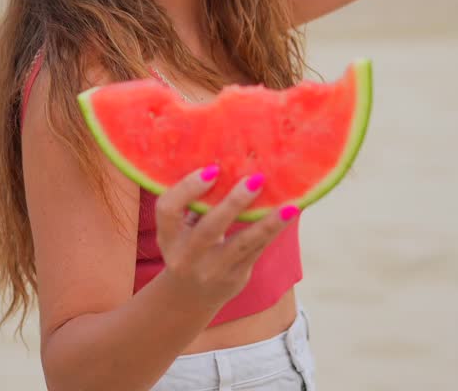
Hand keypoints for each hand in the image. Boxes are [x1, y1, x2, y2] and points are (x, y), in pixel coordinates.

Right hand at [153, 166, 299, 307]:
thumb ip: (195, 204)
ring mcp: (212, 270)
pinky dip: (274, 230)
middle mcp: (186, 256)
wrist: (190, 297)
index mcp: (168, 237)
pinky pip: (258, 250)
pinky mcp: (236, 277)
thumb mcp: (180, 229)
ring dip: (267, 223)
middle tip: (255, 179)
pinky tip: (290, 212)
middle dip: (233, 204)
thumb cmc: (189, 246)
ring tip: (289, 205)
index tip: (212, 169)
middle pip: (208, 229)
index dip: (187, 189)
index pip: (167, 210)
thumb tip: (228, 161)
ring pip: (242, 244)